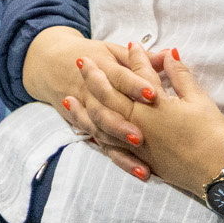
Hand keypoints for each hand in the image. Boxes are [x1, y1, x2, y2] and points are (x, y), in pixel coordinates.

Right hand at [21, 27, 161, 170]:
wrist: (52, 65)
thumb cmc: (94, 58)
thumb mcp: (114, 51)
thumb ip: (143, 59)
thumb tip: (171, 55)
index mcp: (102, 67)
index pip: (119, 77)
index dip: (135, 86)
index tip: (154, 95)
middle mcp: (92, 92)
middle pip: (104, 109)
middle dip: (121, 124)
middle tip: (140, 136)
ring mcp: (88, 112)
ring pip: (101, 131)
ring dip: (119, 145)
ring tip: (141, 158)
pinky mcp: (90, 129)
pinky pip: (105, 146)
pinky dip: (122, 160)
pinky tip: (141, 171)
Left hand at [78, 47, 223, 194]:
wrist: (219, 173)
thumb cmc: (212, 135)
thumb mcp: (199, 101)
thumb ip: (180, 76)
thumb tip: (168, 54)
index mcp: (154, 106)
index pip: (138, 77)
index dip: (135, 59)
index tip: (130, 44)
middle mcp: (139, 123)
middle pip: (109, 96)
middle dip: (94, 77)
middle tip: (82, 61)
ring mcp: (137, 143)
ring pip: (101, 123)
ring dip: (83, 109)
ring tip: (67, 98)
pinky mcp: (139, 160)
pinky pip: (109, 148)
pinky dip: (94, 137)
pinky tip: (84, 132)